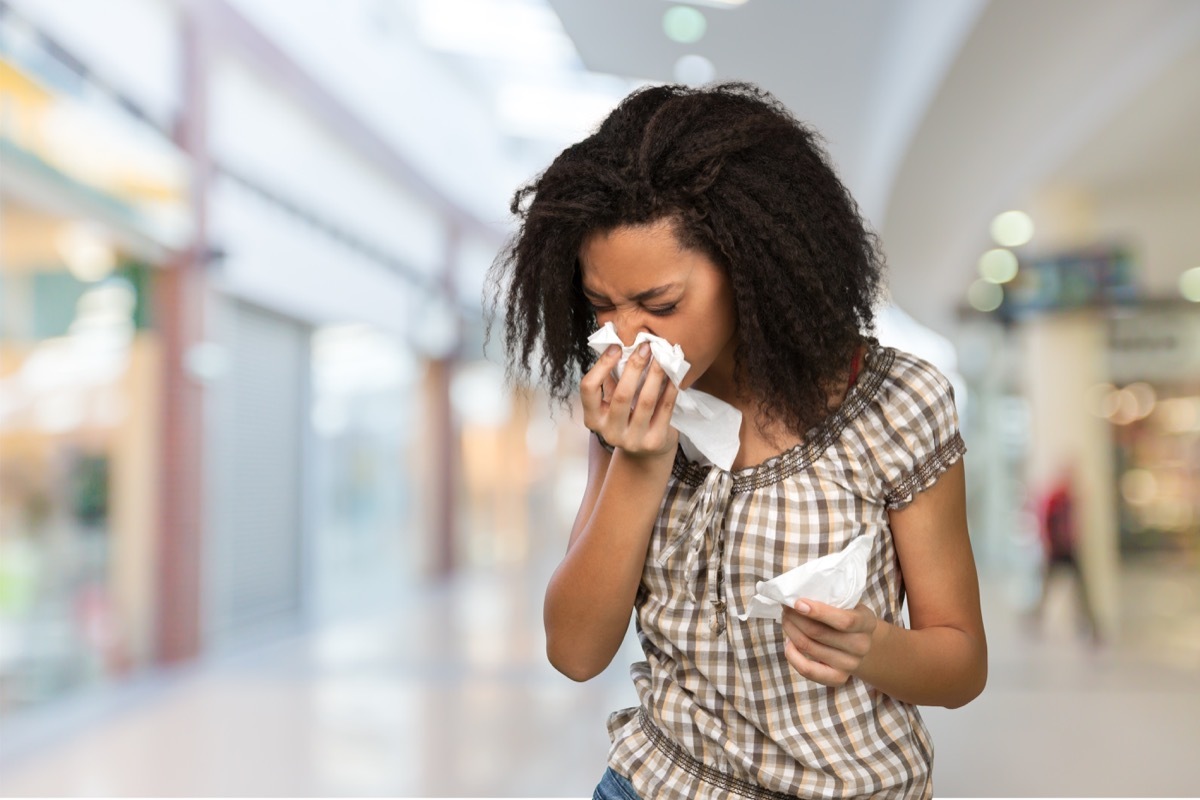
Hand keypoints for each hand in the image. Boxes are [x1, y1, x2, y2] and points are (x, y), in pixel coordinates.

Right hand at [580, 342, 678, 458]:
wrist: (646, 453)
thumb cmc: (627, 417)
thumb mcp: (613, 402)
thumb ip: (612, 378)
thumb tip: (617, 343)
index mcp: (593, 418)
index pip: (589, 388)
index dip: (601, 365)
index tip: (617, 346)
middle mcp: (609, 432)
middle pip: (621, 394)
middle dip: (634, 367)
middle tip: (645, 347)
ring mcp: (632, 440)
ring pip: (646, 401)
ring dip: (655, 374)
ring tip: (662, 357)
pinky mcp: (653, 442)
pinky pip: (664, 409)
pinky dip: (670, 389)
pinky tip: (673, 375)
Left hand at [781, 600, 877, 686]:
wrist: (860, 645)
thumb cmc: (847, 618)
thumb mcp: (848, 605)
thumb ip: (831, 601)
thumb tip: (797, 595)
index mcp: (867, 623)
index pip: (844, 621)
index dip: (818, 612)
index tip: (797, 603)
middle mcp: (861, 646)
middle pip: (818, 633)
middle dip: (795, 618)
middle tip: (786, 608)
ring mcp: (850, 664)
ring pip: (809, 647)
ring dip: (791, 631)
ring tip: (786, 620)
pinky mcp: (838, 678)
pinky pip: (807, 670)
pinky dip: (792, 655)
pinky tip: (789, 642)